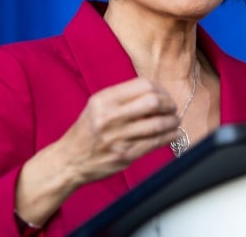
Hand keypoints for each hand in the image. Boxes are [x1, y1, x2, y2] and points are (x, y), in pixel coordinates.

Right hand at [58, 77, 179, 181]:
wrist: (69, 160)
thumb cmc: (87, 131)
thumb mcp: (98, 106)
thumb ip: (123, 98)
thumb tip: (156, 93)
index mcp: (104, 100)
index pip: (143, 85)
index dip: (160, 89)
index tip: (164, 95)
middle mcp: (110, 117)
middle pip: (153, 102)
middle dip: (169, 104)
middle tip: (172, 108)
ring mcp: (118, 137)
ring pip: (157, 124)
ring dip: (173, 122)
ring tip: (175, 121)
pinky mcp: (125, 155)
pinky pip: (155, 143)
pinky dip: (170, 137)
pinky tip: (175, 134)